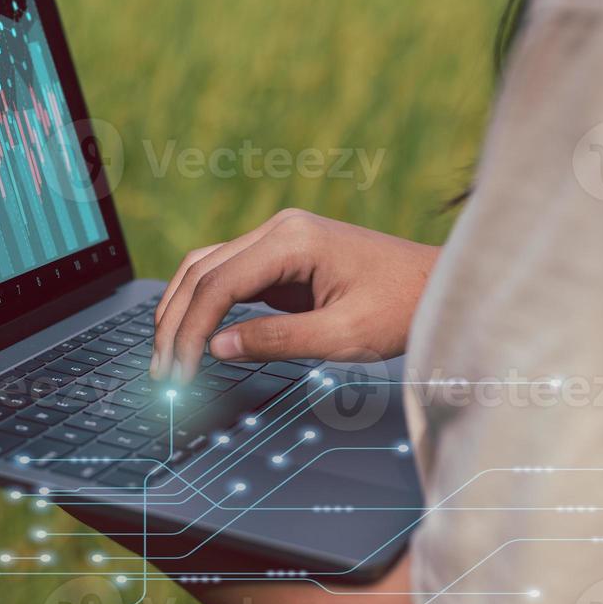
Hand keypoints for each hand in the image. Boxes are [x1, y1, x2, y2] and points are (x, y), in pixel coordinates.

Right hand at [150, 208, 438, 383]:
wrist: (441, 285)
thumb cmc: (403, 307)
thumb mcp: (344, 334)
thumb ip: (276, 341)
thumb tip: (216, 349)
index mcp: (291, 240)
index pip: (217, 286)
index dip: (190, 332)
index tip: (179, 373)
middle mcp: (277, 230)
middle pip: (200, 272)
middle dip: (174, 323)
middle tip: (161, 371)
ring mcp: (276, 240)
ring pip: (204, 269)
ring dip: (180, 310)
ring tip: (166, 354)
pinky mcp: (280, 257)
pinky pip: (226, 275)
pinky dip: (203, 304)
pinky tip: (193, 334)